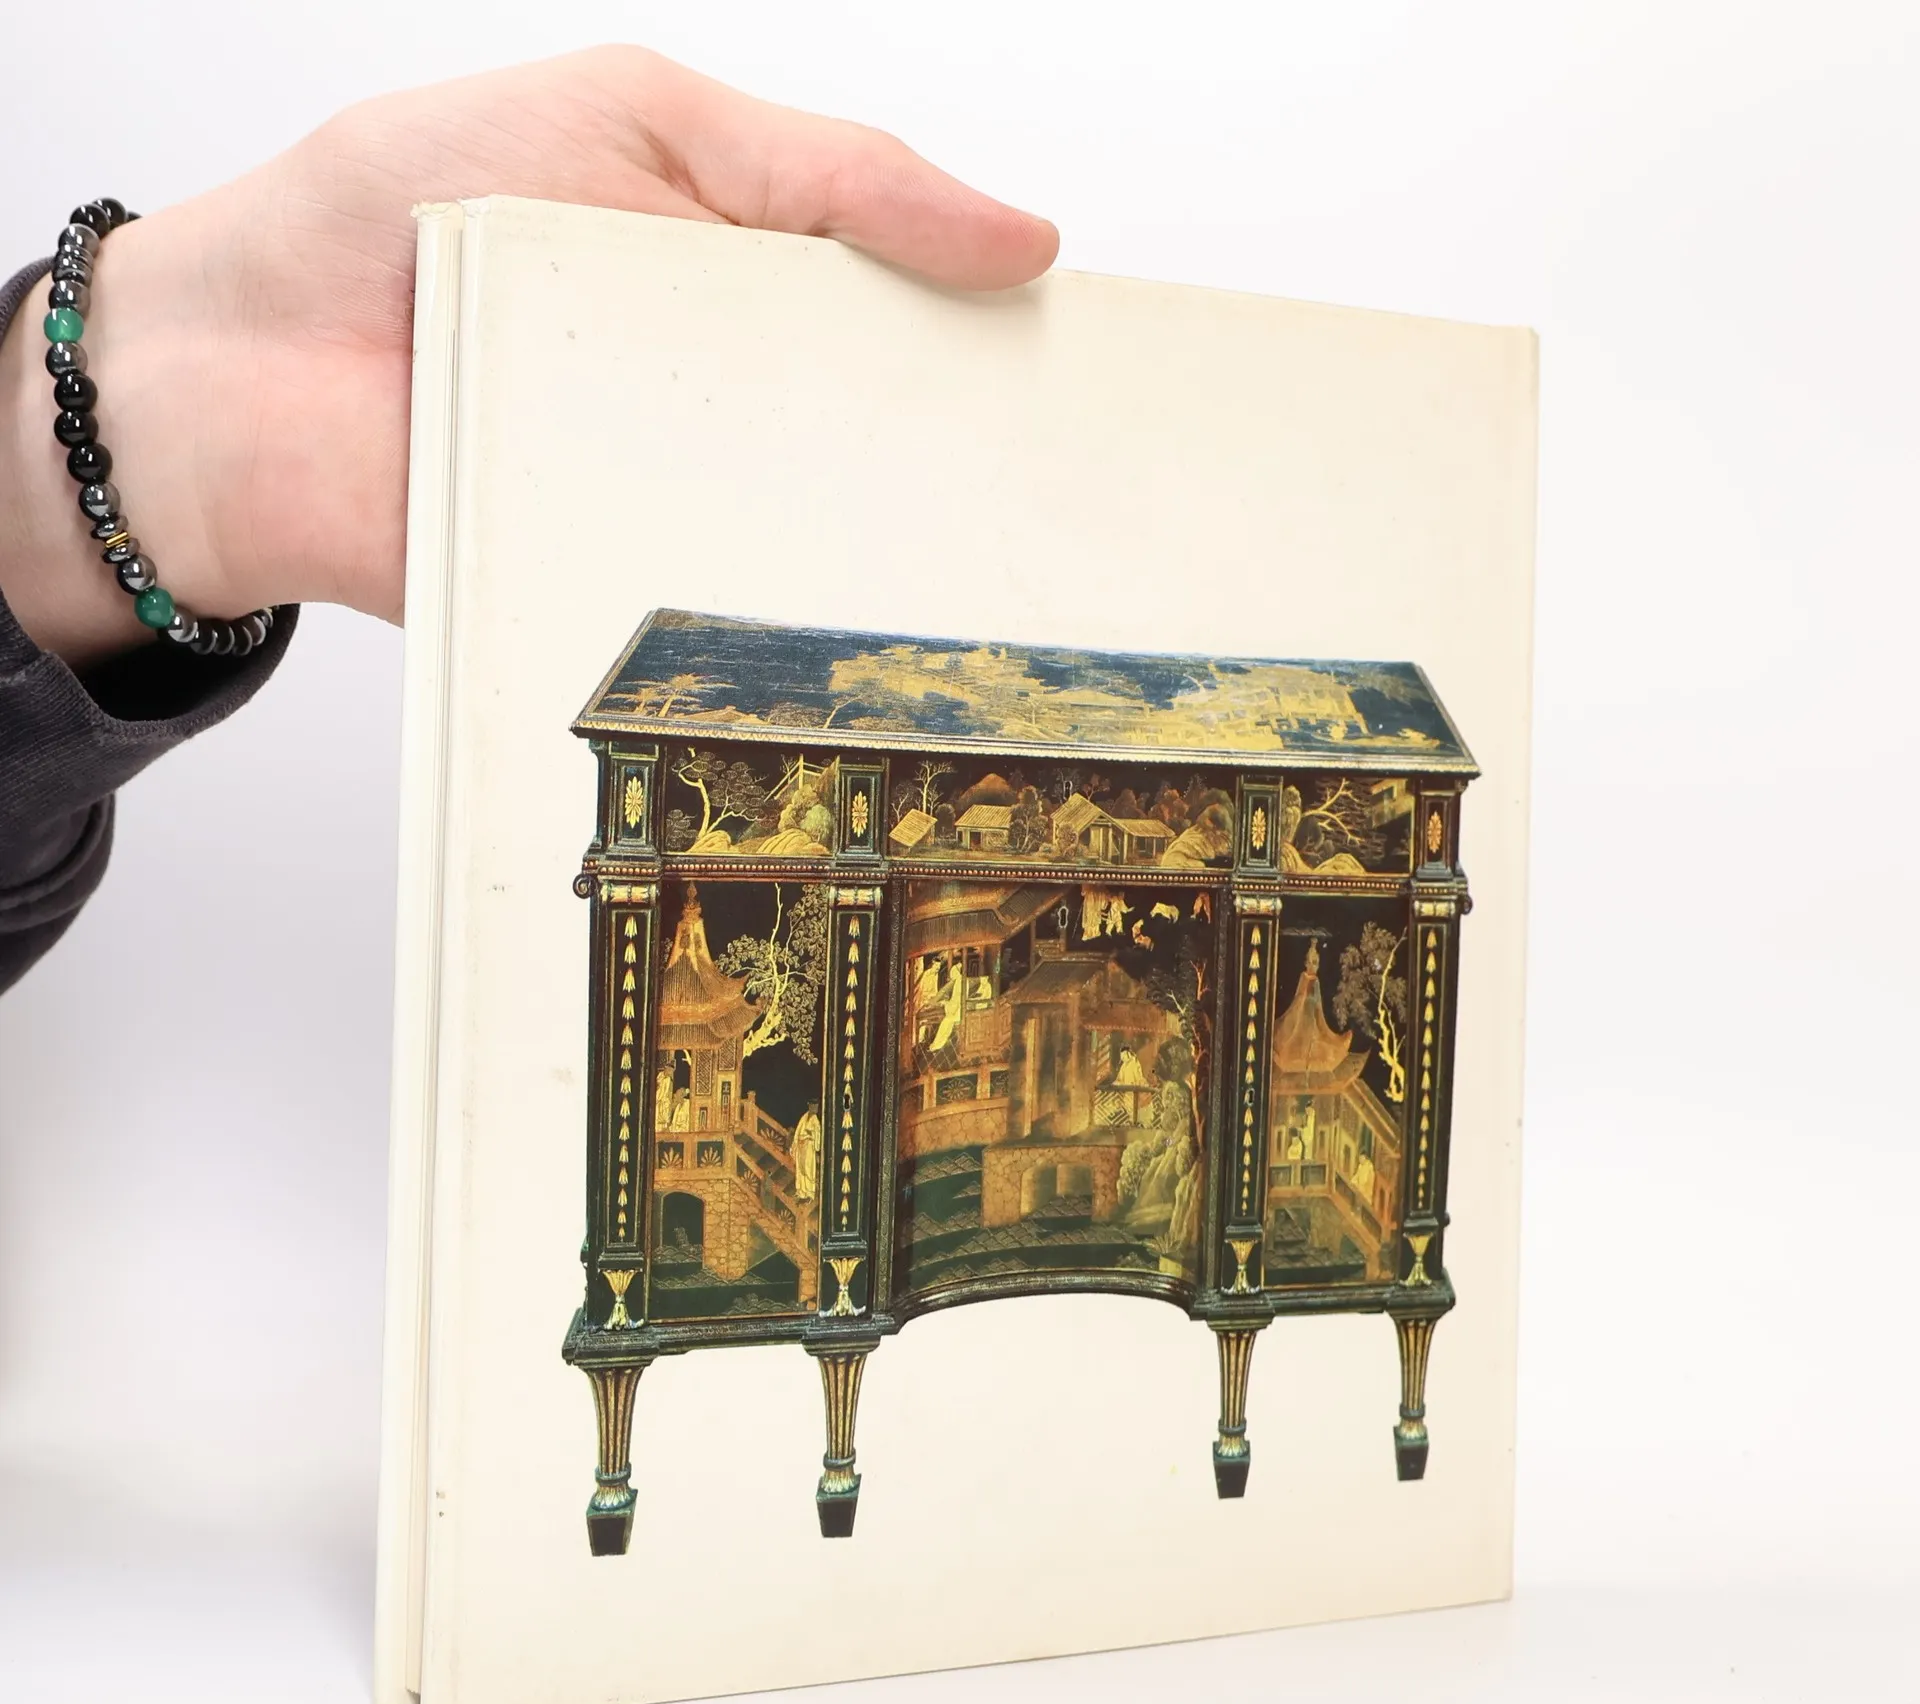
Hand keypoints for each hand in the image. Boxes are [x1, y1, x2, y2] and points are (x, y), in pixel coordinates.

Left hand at [0, 48, 1057, 665]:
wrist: (233, 358)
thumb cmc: (402, 207)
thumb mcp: (635, 124)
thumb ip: (826, 171)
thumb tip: (1019, 235)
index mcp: (746, 293)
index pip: (914, 329)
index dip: (1008, 354)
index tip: (1101, 387)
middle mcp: (727, 412)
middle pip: (890, 454)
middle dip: (985, 476)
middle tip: (1093, 502)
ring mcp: (678, 508)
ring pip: (823, 544)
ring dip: (901, 557)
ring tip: (1019, 581)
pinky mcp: (625, 599)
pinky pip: (727, 623)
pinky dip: (785, 631)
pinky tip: (861, 636)